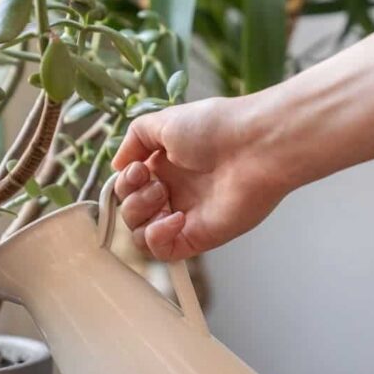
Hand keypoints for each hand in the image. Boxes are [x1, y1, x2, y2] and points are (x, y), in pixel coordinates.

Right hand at [112, 96, 292, 259]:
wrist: (255, 146)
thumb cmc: (217, 128)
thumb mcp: (163, 121)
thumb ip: (134, 139)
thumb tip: (117, 164)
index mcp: (165, 166)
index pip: (128, 187)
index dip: (124, 182)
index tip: (137, 168)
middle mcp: (173, 192)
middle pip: (129, 212)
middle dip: (131, 197)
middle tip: (154, 181)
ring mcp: (185, 216)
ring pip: (139, 234)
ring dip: (140, 215)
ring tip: (164, 195)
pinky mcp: (198, 237)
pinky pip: (162, 252)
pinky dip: (157, 237)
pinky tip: (174, 218)